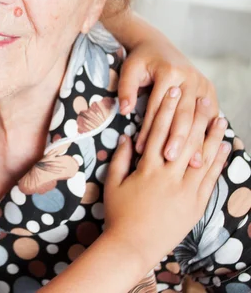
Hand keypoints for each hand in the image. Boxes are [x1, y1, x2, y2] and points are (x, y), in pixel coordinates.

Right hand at [103, 88, 229, 272]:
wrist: (133, 245)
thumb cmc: (119, 213)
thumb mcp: (113, 183)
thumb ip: (120, 158)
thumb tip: (128, 136)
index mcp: (148, 168)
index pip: (159, 131)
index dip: (166, 110)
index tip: (172, 92)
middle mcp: (169, 176)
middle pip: (185, 139)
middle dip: (194, 116)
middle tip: (203, 97)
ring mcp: (186, 191)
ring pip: (202, 157)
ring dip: (213, 135)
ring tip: (220, 117)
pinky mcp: (196, 204)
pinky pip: (211, 179)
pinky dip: (219, 162)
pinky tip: (224, 147)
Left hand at [117, 35, 217, 162]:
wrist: (157, 45)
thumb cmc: (140, 60)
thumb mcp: (129, 69)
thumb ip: (126, 89)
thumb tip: (125, 111)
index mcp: (169, 72)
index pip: (157, 107)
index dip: (149, 129)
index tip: (142, 149)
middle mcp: (189, 78)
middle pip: (182, 114)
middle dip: (176, 139)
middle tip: (168, 159)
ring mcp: (202, 83)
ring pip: (198, 117)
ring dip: (194, 141)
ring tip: (189, 162)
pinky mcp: (208, 89)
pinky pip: (210, 114)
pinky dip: (206, 133)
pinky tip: (202, 150)